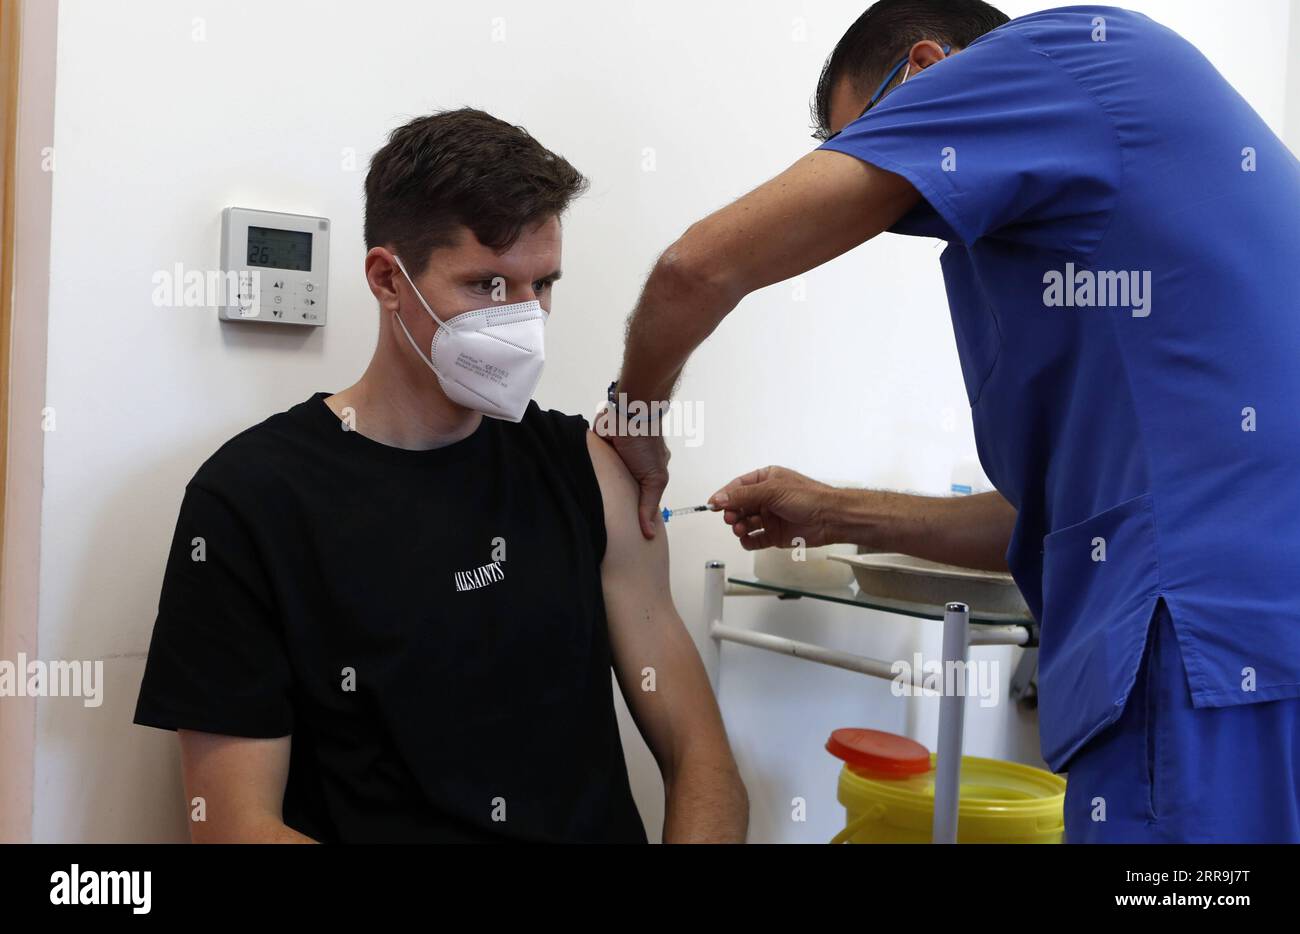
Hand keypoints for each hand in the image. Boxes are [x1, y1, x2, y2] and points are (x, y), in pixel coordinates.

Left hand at [595, 407, 670, 539]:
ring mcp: (613, 458)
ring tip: (586, 510)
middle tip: (600, 523)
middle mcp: (630, 466)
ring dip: (597, 490)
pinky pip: (589, 467)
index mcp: (647, 472)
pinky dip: (584, 475)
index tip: (624, 529)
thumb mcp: (654, 480)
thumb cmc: (646, 443)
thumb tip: (649, 533)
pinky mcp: (596, 450)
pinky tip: (577, 490)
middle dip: (613, 502)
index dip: (632, 510)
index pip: (639, 496)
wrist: (629, 414)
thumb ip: (649, 505)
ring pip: (603, 480)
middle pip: (620, 489)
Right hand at [709, 466, 840, 550]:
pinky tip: (747, 539)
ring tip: (741, 529)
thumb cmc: (808, 498)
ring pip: (745, 523)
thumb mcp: (772, 490)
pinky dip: (748, 541)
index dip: (724, 496)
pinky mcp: (774, 535)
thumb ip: (743, 495)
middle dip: (732, 513)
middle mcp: (766, 498)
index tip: (712, 504)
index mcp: (766, 480)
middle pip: (739, 506)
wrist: (830, 518)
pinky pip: (754, 540)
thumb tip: (719, 498)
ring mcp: (770, 517)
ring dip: (739, 527)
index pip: (738, 487)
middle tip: (731, 518)